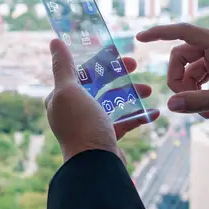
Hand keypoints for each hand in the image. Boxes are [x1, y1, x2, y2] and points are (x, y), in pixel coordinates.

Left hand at [45, 39, 159, 161]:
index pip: (80, 71)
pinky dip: (138, 116)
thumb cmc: (81, 126)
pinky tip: (154, 112)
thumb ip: (63, 66)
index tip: (117, 52)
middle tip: (135, 65)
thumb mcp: (69, 91)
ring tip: (149, 90)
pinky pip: (123, 122)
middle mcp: (73, 110)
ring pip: (112, 102)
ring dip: (131, 93)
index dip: (99, 60)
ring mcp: (90, 124)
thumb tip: (54, 41)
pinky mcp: (105, 138)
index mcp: (61, 97)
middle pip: (98, 84)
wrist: (95, 167)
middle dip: (118, 74)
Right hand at [136, 23, 208, 118]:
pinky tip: (206, 109)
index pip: (182, 32)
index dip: (159, 33)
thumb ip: (198, 101)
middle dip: (177, 79)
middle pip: (180, 55)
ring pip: (186, 67)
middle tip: (183, 100)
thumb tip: (170, 105)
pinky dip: (196, 90)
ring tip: (201, 111)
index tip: (140, 38)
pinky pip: (196, 74)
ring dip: (188, 88)